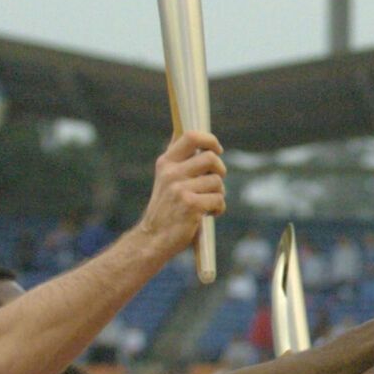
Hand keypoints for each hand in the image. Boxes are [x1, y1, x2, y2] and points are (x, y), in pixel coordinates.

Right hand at [139, 131, 225, 257]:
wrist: (153, 239)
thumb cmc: (166, 209)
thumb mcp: (166, 179)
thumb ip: (179, 159)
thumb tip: (194, 134)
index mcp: (165, 163)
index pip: (191, 136)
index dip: (209, 140)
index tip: (216, 149)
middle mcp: (171, 173)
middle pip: (211, 158)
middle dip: (220, 171)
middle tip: (215, 183)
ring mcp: (180, 189)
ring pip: (217, 182)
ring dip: (218, 194)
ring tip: (207, 204)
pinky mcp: (191, 205)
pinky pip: (218, 199)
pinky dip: (218, 209)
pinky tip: (207, 214)